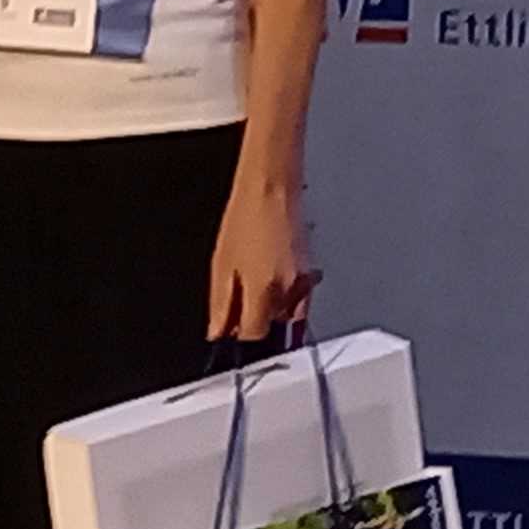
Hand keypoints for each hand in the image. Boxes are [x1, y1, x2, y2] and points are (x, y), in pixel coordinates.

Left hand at [211, 178, 317, 340]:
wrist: (271, 190)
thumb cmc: (245, 219)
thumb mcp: (221, 265)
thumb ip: (221, 304)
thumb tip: (218, 332)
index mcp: (263, 290)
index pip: (254, 335)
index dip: (239, 338)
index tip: (229, 333)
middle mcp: (289, 290)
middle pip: (272, 326)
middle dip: (254, 321)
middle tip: (238, 303)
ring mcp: (304, 281)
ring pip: (287, 314)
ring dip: (270, 309)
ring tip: (254, 282)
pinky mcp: (310, 271)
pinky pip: (299, 298)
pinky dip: (285, 297)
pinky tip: (270, 279)